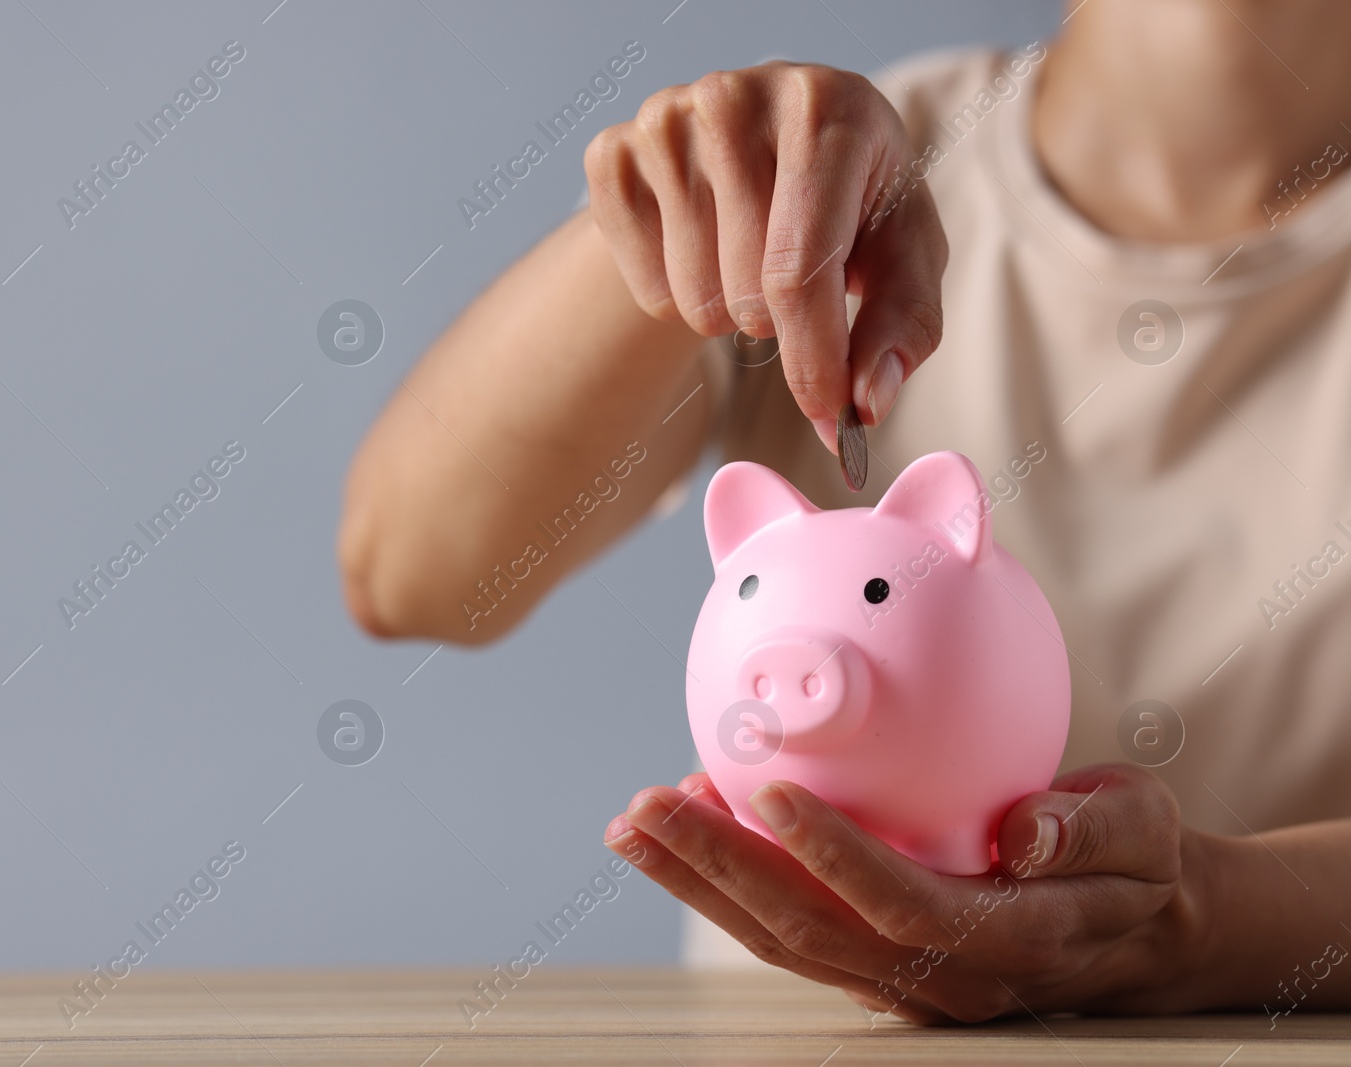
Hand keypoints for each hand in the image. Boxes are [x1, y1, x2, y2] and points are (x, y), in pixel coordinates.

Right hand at [583, 62, 947, 451]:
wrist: (765, 149)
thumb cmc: (847, 203)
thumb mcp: (901, 253)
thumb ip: (902, 327)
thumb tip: (867, 403)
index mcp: (828, 107)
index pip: (801, 268)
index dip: (815, 358)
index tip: (828, 416)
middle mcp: (737, 98)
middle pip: (745, 293)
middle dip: (777, 326)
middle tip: (791, 286)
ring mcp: (665, 122)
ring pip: (692, 298)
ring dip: (727, 313)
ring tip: (746, 263)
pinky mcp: (612, 154)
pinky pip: (644, 288)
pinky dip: (675, 298)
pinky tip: (699, 251)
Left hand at [604, 764, 1207, 1023]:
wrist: (1138, 926)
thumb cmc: (1138, 865)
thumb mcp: (1144, 831)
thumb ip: (1093, 829)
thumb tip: (1030, 828)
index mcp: (1009, 941)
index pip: (906, 906)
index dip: (835, 857)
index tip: (771, 792)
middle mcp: (941, 978)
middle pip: (810, 930)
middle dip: (719, 871)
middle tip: (646, 812)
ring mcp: (899, 979)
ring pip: (782, 938)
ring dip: (700, 882)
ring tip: (637, 825)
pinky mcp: (873, 962)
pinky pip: (789, 928)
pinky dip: (729, 882)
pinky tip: (690, 826)